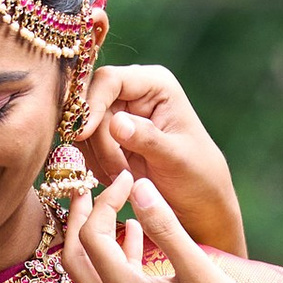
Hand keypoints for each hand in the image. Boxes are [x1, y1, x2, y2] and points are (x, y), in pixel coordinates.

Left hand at [69, 176, 282, 282]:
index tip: (126, 178)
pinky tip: (135, 234)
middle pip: (74, 258)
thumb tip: (139, 185)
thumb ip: (165, 225)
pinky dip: (114, 259)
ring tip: (113, 204)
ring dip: (95, 239)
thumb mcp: (198, 267)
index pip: (92, 236)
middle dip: (79, 220)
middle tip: (89, 187)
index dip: (104, 201)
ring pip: (89, 275)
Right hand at [79, 62, 245, 253]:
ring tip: (125, 178)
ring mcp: (119, 112)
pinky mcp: (109, 135)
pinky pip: (85, 146)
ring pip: (83, 128)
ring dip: (97, 157)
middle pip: (91, 104)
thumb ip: (147, 139)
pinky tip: (117, 178)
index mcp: (156, 84)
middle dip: (98, 141)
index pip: (109, 80)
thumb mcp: (176, 159)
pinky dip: (96, 165)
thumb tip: (116, 122)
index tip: (84, 135)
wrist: (198, 202)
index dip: (91, 104)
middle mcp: (134, 91)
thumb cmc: (197, 176)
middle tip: (119, 173)